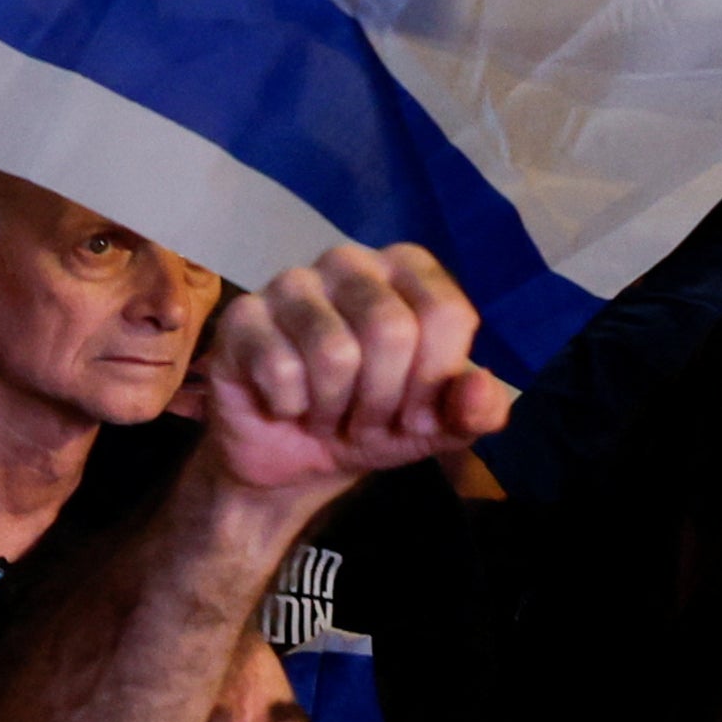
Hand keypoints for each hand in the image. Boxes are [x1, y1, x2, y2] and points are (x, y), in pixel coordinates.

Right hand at [193, 243, 508, 499]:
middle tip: (365, 420)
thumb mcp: (438, 426)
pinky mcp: (240, 316)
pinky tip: (285, 406)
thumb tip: (481, 388)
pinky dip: (290, 407)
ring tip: (327, 416)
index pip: (446, 315)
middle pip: (390, 330)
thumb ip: (476, 410)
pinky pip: (280, 368)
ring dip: (334, 409)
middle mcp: (350, 262)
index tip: (415, 412)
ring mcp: (290, 284)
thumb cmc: (374, 424)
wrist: (294, 459)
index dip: (434, 382)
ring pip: (334, 352)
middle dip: (382, 400)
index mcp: (408, 270)